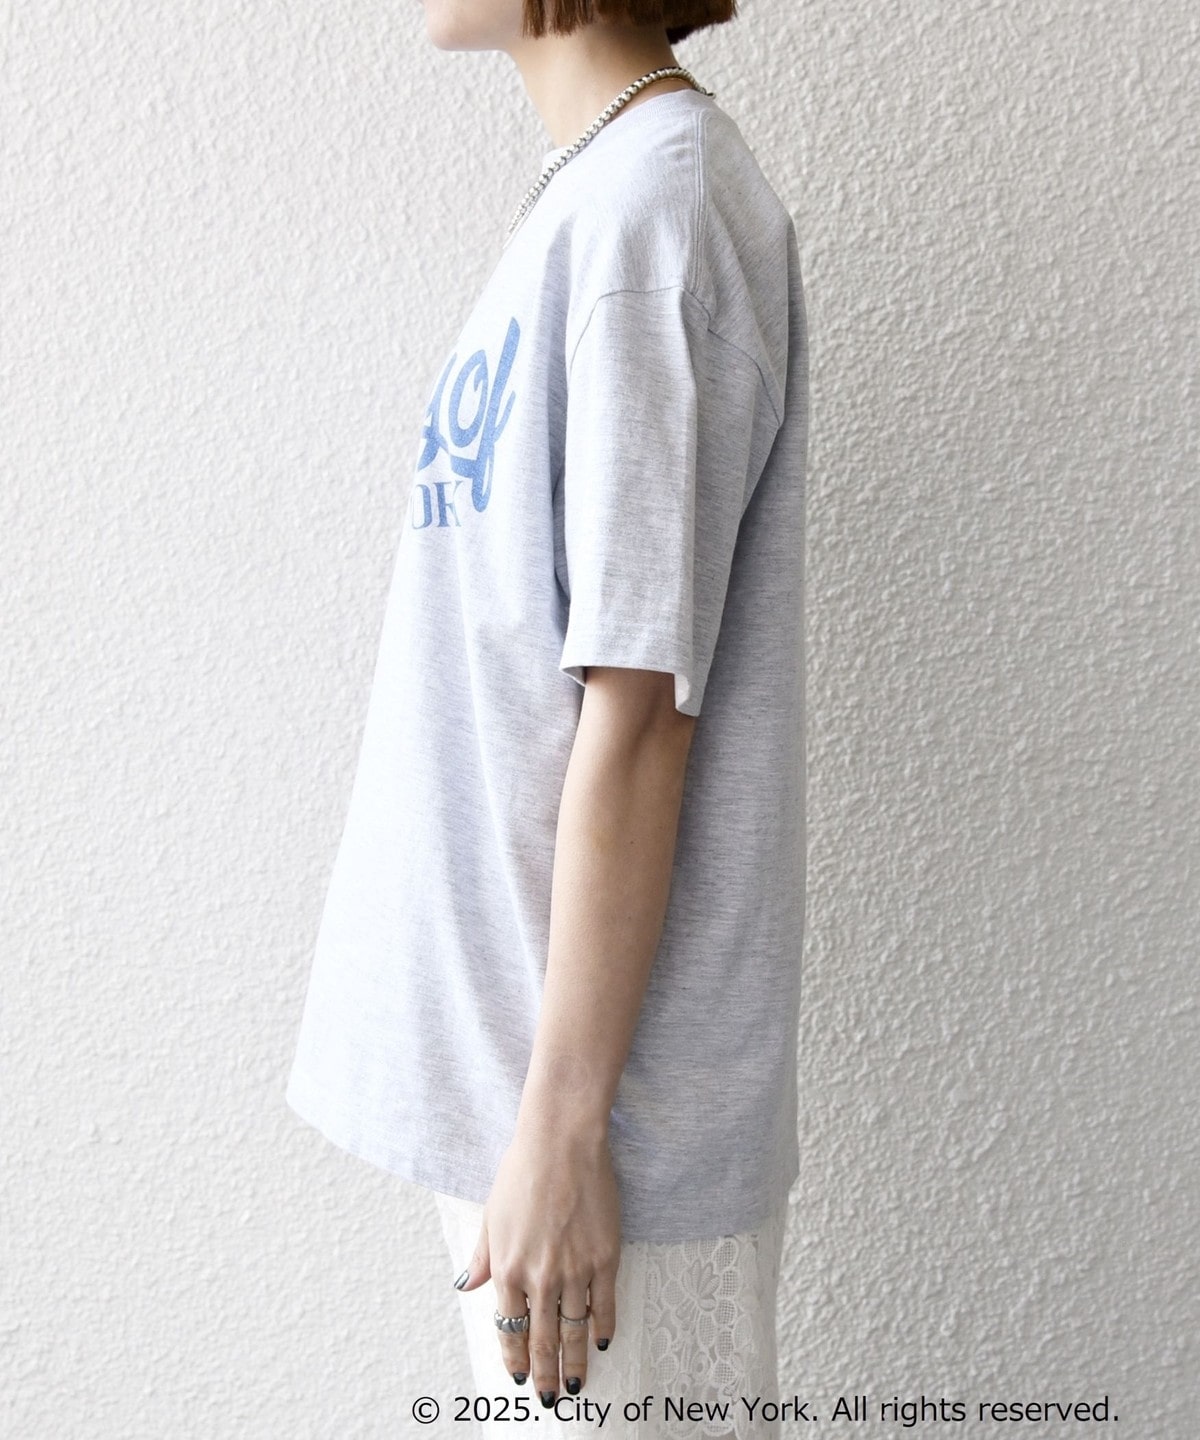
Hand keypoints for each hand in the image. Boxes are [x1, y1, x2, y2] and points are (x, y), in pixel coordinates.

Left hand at [456, 1114, 620, 1404]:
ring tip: (575, 1384)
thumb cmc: (522, 1171)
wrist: (562, 1142)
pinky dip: (603, 1327)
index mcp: (508, 1268)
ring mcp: (575, 1269)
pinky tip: (601, 1341)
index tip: (519, 1375)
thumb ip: (482, 1257)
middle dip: (545, 1373)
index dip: (516, 1355)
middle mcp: (541, 1276)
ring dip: (574, 1361)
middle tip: (548, 1396)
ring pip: (575, 1329)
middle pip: (544, 1338)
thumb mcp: (492, 1215)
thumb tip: (467, 1286)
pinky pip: (605, 1303)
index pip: (511, 1327)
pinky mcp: (604, 1256)